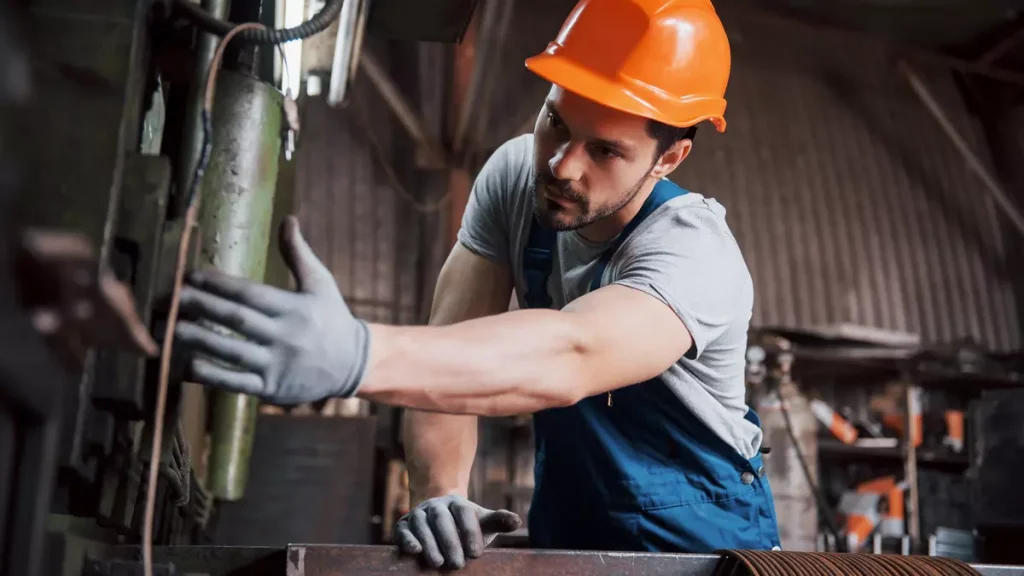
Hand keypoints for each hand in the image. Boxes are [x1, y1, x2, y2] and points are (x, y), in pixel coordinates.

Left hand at [174, 215, 368, 403]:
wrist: (352, 365)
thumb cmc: (331, 319)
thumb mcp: (321, 284)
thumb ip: (299, 254)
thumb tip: (288, 219)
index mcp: (294, 308)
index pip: (251, 294)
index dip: (219, 284)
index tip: (191, 275)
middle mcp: (285, 336)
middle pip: (237, 320)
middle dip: (202, 306)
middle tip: (170, 298)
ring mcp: (277, 365)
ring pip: (232, 351)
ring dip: (199, 339)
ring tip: (171, 328)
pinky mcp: (271, 388)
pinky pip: (237, 382)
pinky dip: (212, 375)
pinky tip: (188, 364)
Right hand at [393, 495, 520, 568]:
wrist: (439, 518)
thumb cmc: (465, 525)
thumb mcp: (482, 522)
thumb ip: (498, 521)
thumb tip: (517, 521)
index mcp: (457, 502)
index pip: (464, 513)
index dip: (470, 532)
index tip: (476, 554)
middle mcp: (436, 505)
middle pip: (442, 520)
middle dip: (450, 542)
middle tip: (457, 564)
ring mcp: (418, 513)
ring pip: (422, 525)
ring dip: (430, 544)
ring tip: (438, 564)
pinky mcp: (403, 525)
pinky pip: (403, 530)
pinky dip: (408, 539)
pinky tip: (415, 551)